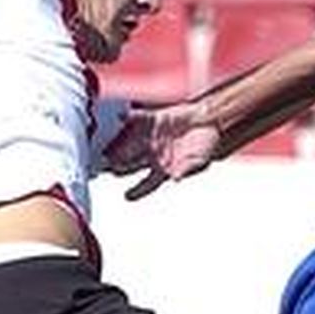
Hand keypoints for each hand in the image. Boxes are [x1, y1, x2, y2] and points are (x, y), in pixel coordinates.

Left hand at [105, 102, 220, 199]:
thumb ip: (186, 170)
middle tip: (106, 170)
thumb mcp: (198, 162)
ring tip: (105, 151)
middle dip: (118, 168)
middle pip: (131, 164)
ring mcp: (152, 138)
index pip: (148, 183)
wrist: (210, 120)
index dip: (137, 191)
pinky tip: (121, 116)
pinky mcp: (154, 120)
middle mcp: (154, 154)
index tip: (127, 197)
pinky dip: (129, 117)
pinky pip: (138, 119)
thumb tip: (176, 178)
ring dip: (118, 147)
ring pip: (130, 144)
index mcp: (164, 168)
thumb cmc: (206, 143)